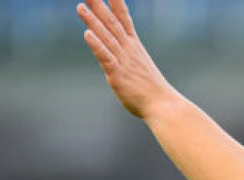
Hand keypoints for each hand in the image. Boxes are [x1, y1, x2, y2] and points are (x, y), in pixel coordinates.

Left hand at [78, 0, 174, 118]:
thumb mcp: (139, 67)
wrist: (163, 105)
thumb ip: (128, 58)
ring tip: (79, 7)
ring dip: (92, 21)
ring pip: (106, 37)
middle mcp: (128, 49)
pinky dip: (97, 45)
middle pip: (111, 22)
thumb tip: (120, 57)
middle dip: (98, 5)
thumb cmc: (152, 90)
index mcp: (134, 46)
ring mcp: (123, 61)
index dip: (116, 2)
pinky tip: (87, 35)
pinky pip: (106, 58)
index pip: (124, 18)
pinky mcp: (117, 75)